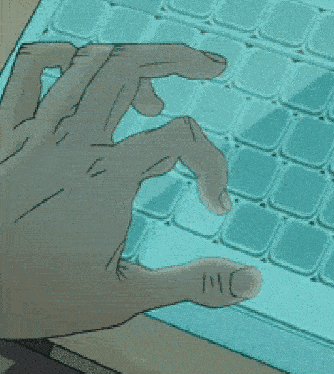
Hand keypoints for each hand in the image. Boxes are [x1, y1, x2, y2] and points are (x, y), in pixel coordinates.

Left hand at [0, 42, 259, 338]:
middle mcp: (72, 144)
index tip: (216, 206)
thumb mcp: (126, 297)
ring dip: (130, 61)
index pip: (183, 140)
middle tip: (212, 66)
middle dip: (180, 58)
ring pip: (86, 63)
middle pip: (131, 68)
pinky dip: (59, 60)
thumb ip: (193, 284)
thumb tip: (250, 282)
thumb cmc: (39, 297)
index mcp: (107, 178)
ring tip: (155, 87)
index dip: (214, 168)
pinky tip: (80, 73)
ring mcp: (35, 133)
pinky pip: (28, 72)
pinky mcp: (6, 135)